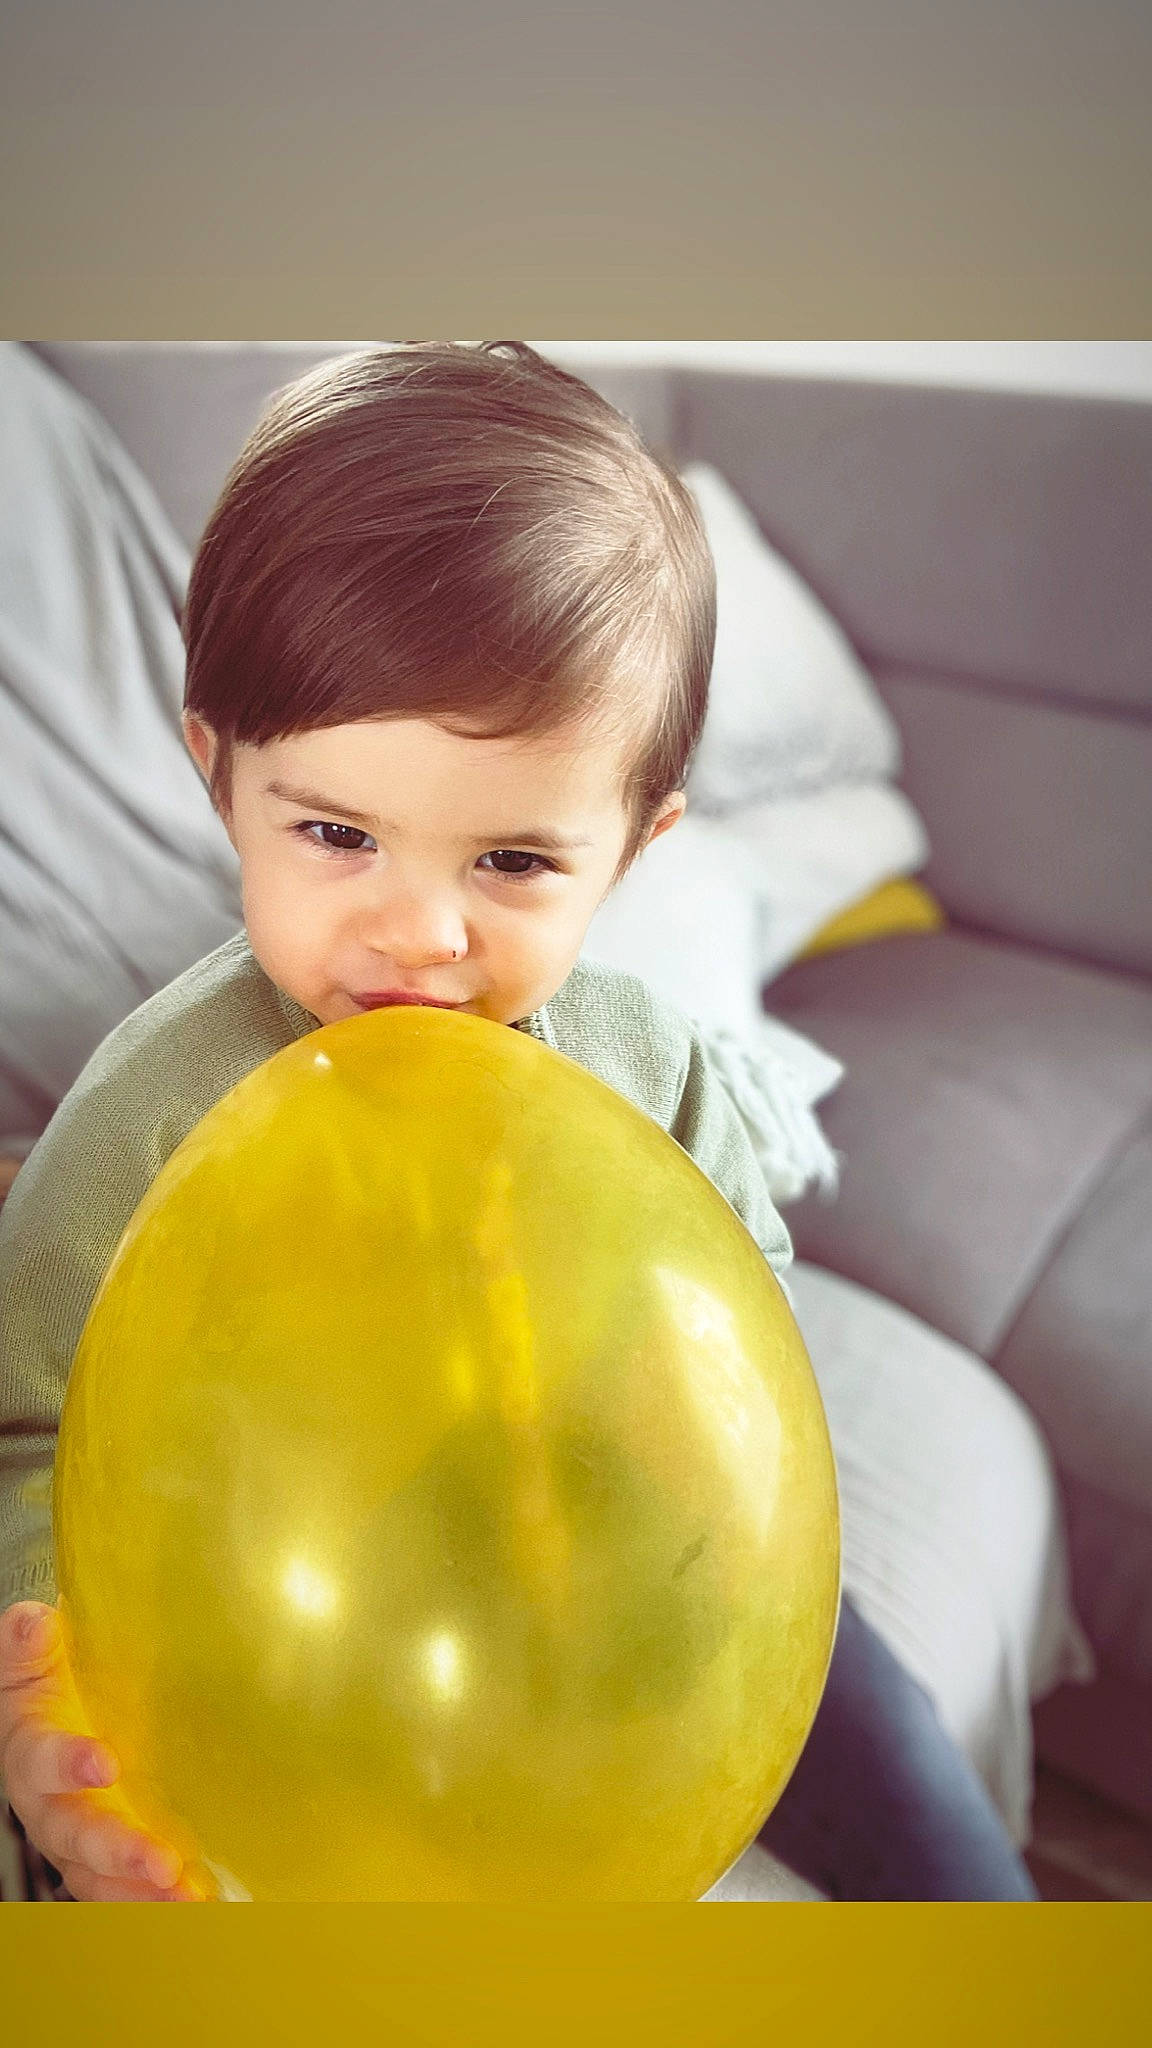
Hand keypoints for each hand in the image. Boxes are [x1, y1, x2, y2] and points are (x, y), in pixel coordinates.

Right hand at [0, 1601, 204, 1899]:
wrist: (49, 1721)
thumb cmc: (47, 1683)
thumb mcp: (32, 1657)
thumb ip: (27, 1643)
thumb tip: (33, 1621)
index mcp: (30, 1752)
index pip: (44, 1760)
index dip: (70, 1763)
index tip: (106, 1762)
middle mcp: (51, 1808)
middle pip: (77, 1837)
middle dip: (118, 1851)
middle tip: (161, 1863)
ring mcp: (78, 1843)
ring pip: (101, 1879)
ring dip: (142, 1894)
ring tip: (189, 1900)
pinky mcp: (107, 1863)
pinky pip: (126, 1894)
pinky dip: (158, 1905)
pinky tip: (203, 1904)